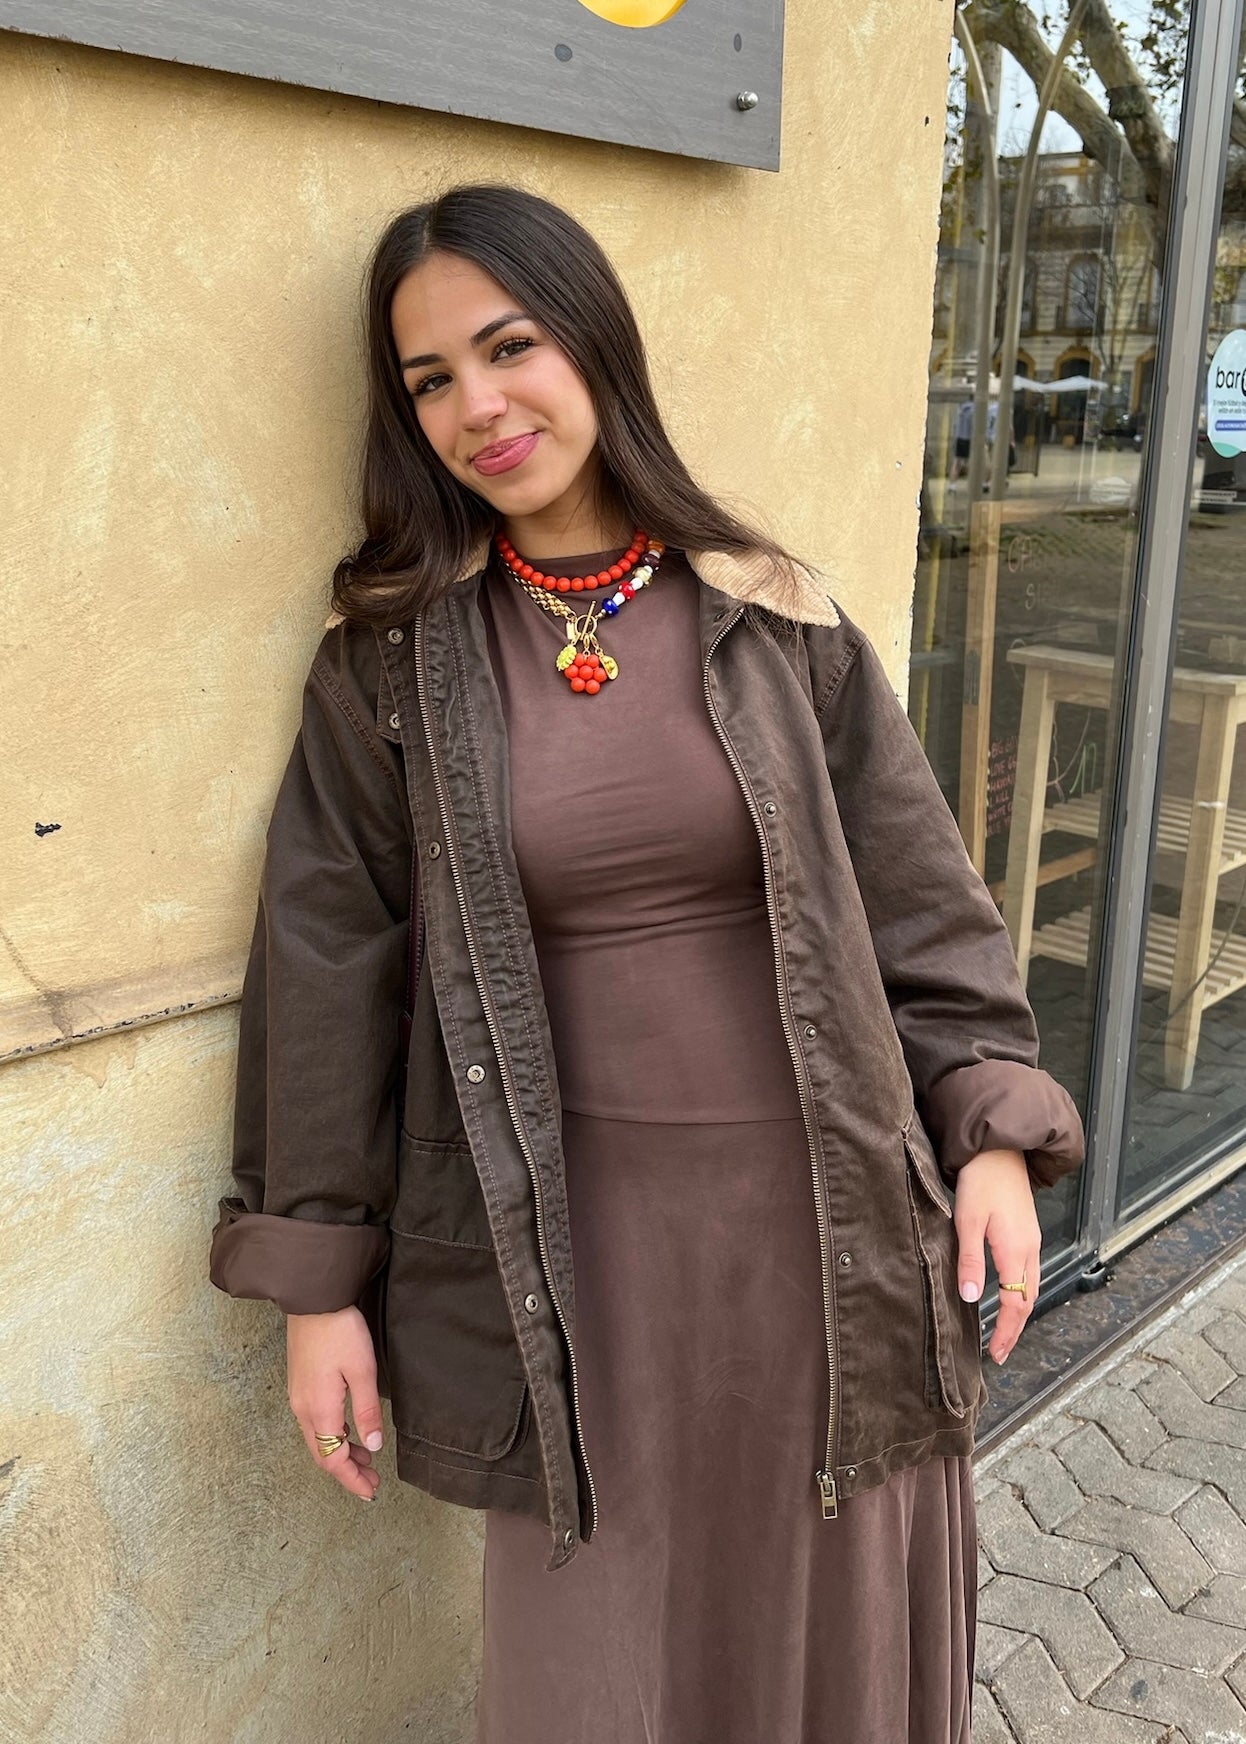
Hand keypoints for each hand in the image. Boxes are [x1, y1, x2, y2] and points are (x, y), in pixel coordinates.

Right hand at [287, 1306, 383, 1500]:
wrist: (314, 1300)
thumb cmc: (340, 1332)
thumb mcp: (362, 1371)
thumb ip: (367, 1412)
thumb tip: (373, 1446)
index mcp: (320, 1410)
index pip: (333, 1460)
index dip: (352, 1480)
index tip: (371, 1492)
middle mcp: (303, 1409)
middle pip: (322, 1454)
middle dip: (347, 1472)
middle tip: (372, 1481)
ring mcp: (298, 1397)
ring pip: (318, 1439)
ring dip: (341, 1453)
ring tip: (367, 1458)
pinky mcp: (299, 1384)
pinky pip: (314, 1423)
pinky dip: (333, 1436)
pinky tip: (348, 1430)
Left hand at [952, 1148, 1040, 1364]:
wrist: (998, 1148)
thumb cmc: (981, 1180)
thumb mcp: (967, 1221)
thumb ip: (970, 1260)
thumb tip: (971, 1298)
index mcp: (1016, 1250)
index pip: (1016, 1303)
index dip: (1006, 1331)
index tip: (997, 1353)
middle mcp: (1030, 1248)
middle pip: (1028, 1299)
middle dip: (1015, 1328)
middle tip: (1001, 1351)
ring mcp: (1031, 1239)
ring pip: (1032, 1286)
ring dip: (1020, 1312)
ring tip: (1004, 1331)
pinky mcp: (1027, 1231)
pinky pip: (1030, 1271)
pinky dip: (1022, 1291)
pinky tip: (1010, 1294)